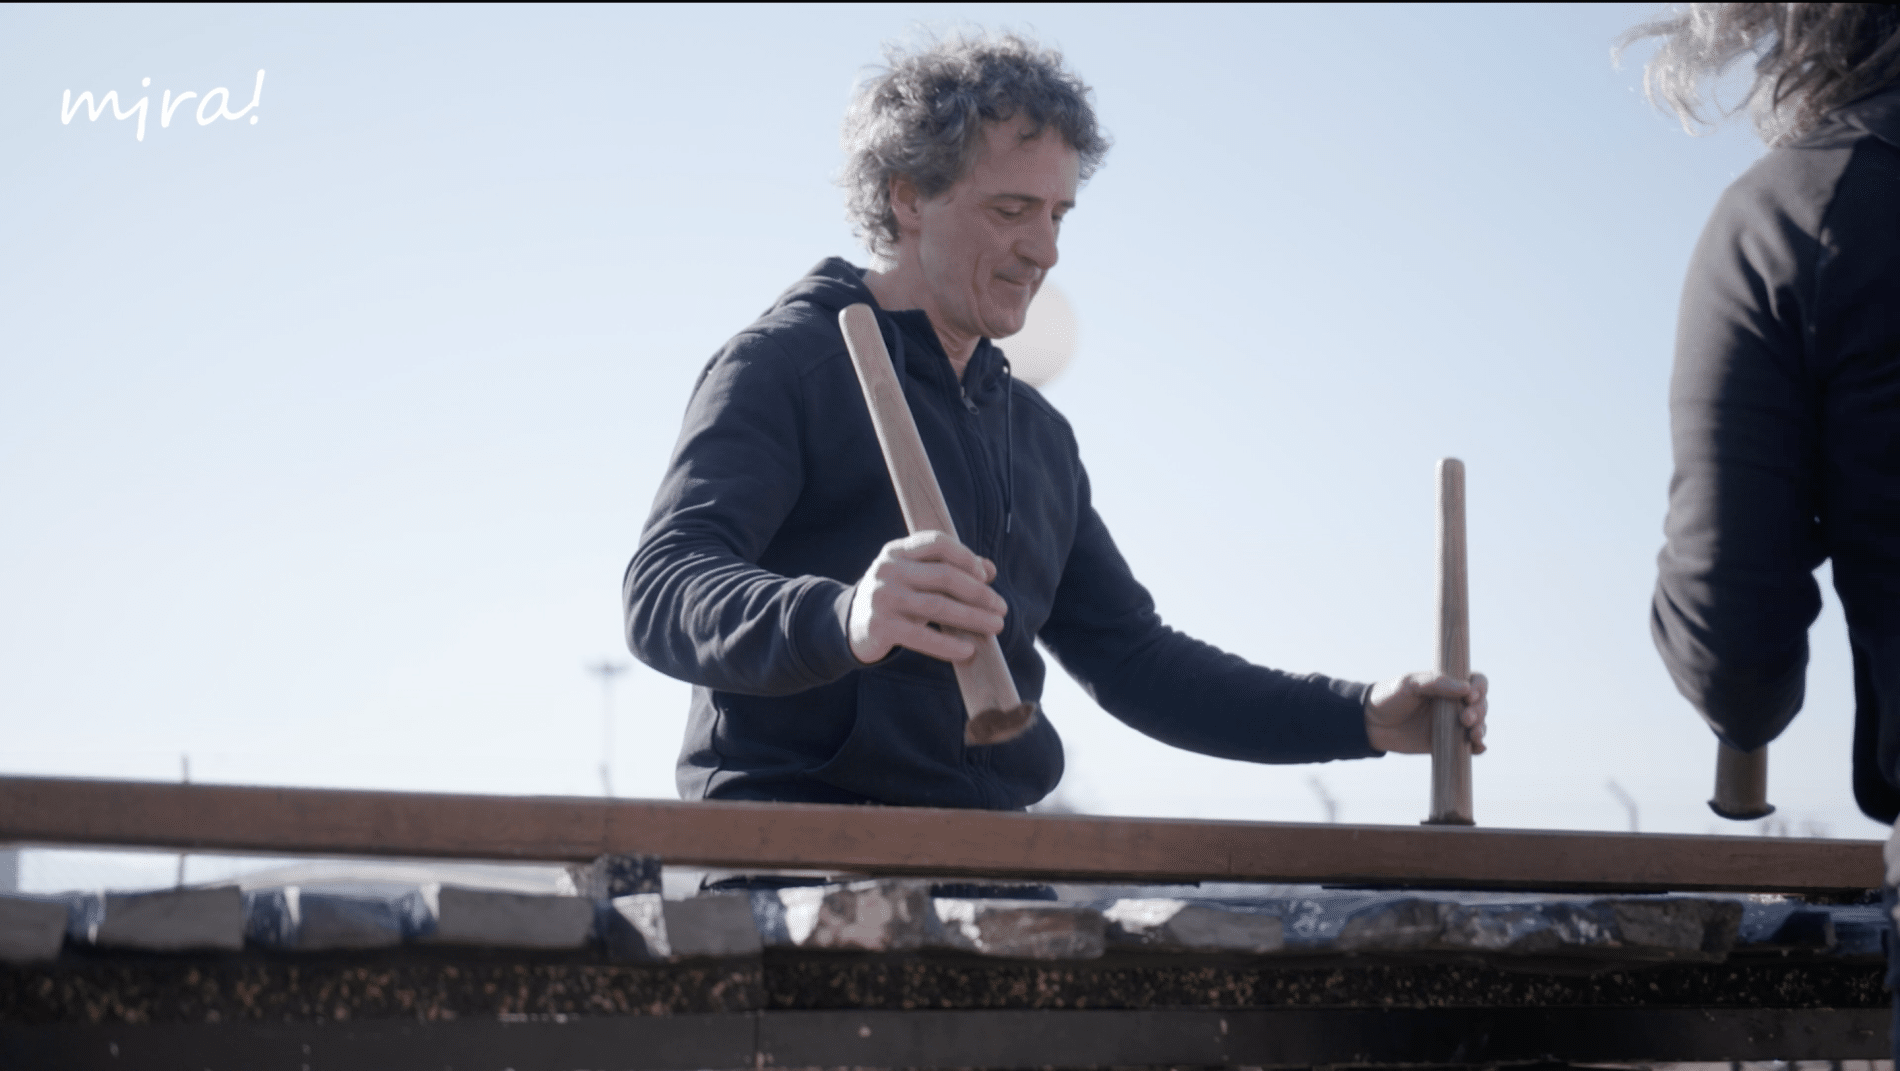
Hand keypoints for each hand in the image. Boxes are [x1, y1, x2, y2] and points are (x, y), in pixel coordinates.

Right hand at [847, 530, 1006, 664]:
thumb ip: (950, 568)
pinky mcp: (881, 626)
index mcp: (898, 550)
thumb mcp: (917, 577)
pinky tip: (968, 651)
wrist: (851, 624)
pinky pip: (922, 636)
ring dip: (972, 618)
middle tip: (1001, 608)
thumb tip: (989, 569)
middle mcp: (889, 569)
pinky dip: (948, 645)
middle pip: (944, 576)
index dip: (965, 556)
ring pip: (938, 606)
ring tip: (995, 626)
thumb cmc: (896, 597)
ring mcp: (883, 598)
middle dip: (979, 593)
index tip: (985, 576)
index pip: (937, 542)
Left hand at [1363, 671, 1488, 754]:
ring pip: (1478, 725)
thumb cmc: (1389, 697)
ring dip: (1481, 729)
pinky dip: (1478, 747)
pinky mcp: (1446, 743)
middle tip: (1465, 718)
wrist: (1370, 724)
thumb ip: (1436, 684)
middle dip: (1479, 711)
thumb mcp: (1410, 685)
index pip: (1475, 682)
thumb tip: (1466, 688)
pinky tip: (1477, 748)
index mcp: (1447, 684)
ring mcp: (1451, 724)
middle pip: (1480, 704)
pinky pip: (1469, 746)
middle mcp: (1453, 703)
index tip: (1471, 695)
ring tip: (1473, 734)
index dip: (1480, 687)